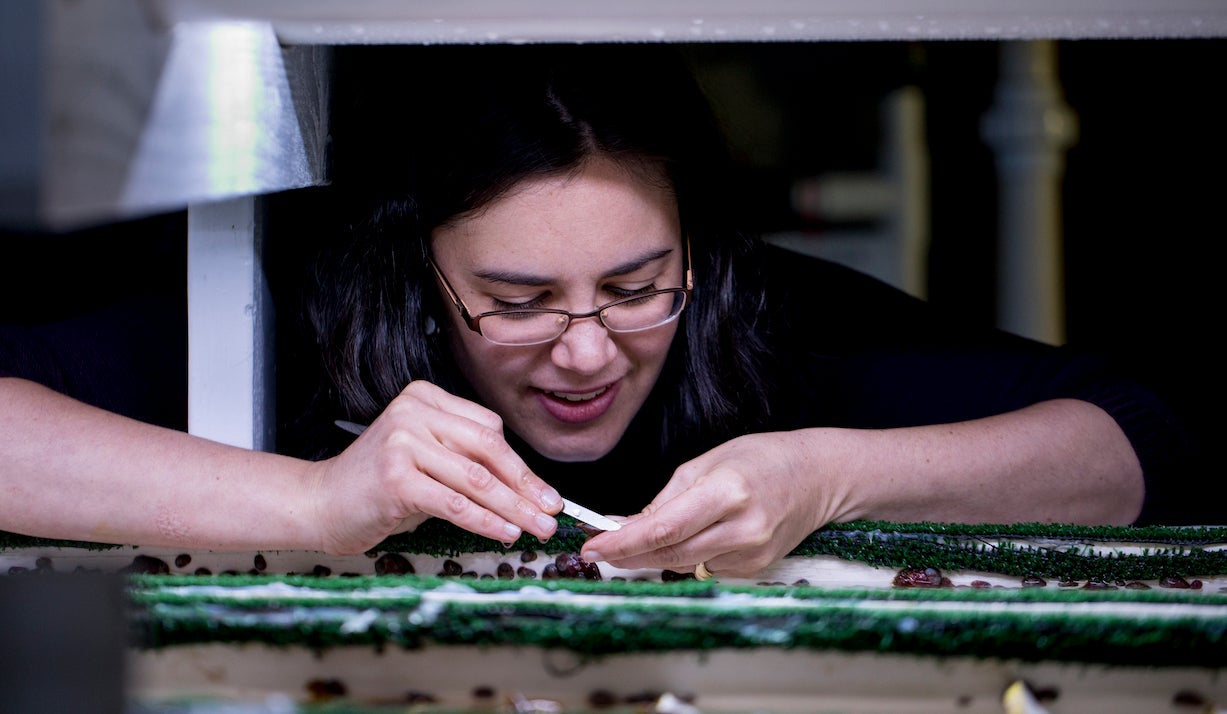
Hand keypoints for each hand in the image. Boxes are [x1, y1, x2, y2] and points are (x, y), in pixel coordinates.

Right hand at [303, 380, 561, 553]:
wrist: (320, 503)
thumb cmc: (378, 487)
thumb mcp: (427, 460)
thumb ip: (467, 460)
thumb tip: (528, 488)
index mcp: (426, 397)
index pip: (489, 430)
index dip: (523, 466)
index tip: (546, 493)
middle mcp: (415, 411)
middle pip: (489, 451)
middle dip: (526, 487)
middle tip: (552, 512)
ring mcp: (403, 441)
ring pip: (476, 479)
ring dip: (514, 508)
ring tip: (537, 528)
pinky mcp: (396, 476)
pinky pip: (454, 502)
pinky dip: (485, 521)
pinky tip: (505, 533)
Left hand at [581, 431, 836, 577]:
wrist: (819, 477)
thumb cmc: (763, 458)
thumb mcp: (709, 461)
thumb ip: (668, 497)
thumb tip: (627, 524)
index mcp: (727, 491)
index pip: (664, 527)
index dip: (623, 541)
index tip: (593, 546)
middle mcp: (742, 528)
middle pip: (669, 553)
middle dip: (628, 553)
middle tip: (598, 548)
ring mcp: (752, 553)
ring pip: (683, 564)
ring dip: (653, 556)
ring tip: (632, 541)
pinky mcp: (757, 568)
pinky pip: (705, 567)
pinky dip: (686, 556)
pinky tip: (688, 538)